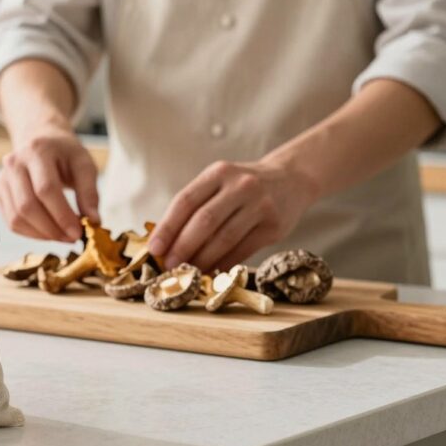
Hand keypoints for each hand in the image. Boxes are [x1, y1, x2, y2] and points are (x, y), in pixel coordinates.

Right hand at [0, 126, 99, 241]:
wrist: (39, 139)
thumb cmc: (64, 153)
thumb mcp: (84, 164)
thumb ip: (89, 192)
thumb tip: (93, 221)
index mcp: (37, 151)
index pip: (45, 189)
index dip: (61, 215)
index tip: (78, 233)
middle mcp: (14, 163)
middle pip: (27, 206)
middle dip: (51, 229)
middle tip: (72, 238)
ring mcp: (3, 178)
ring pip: (16, 217)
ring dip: (41, 234)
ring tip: (62, 236)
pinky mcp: (0, 193)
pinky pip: (11, 221)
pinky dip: (31, 233)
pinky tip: (48, 232)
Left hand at [148, 160, 318, 271]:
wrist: (291, 180)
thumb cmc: (242, 187)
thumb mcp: (219, 183)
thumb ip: (195, 206)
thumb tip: (166, 243)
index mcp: (218, 173)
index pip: (185, 201)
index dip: (167, 227)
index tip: (154, 248)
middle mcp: (240, 186)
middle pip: (204, 221)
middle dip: (183, 247)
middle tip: (169, 266)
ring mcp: (260, 205)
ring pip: (224, 238)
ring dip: (202, 259)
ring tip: (188, 273)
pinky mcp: (274, 226)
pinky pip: (243, 250)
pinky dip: (224, 263)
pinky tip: (211, 272)